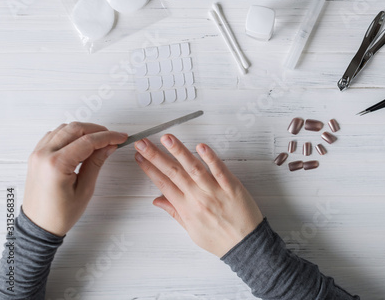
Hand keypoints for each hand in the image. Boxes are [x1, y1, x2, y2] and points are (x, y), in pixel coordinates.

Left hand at [23, 122, 127, 236]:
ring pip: (64, 128)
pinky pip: (54, 135)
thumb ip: (96, 163)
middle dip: (97, 130)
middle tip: (113, 137)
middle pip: (75, 129)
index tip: (121, 137)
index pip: (87, 141)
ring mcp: (37, 154)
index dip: (108, 137)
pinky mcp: (36, 155)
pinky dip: (69, 134)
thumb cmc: (60, 213)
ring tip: (99, 141)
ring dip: (83, 130)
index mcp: (57, 164)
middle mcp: (44, 155)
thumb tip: (109, 146)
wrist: (39, 225)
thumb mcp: (85, 189)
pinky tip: (80, 143)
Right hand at [134, 135, 263, 257]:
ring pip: (193, 168)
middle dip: (156, 156)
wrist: (245, 246)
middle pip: (173, 173)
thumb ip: (175, 212)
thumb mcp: (192, 230)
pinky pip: (220, 170)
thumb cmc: (219, 239)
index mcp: (186, 208)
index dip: (149, 169)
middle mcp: (197, 197)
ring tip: (166, 138)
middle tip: (142, 143)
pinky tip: (200, 146)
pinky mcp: (232, 187)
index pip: (163, 184)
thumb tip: (157, 200)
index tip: (139, 157)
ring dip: (179, 152)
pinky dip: (210, 158)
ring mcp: (214, 191)